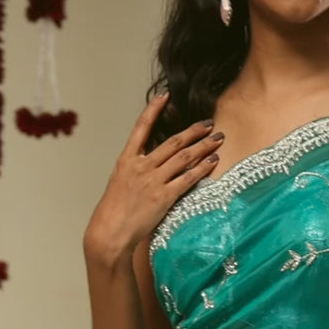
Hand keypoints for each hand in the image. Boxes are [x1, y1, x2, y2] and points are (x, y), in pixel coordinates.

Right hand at [83, 91, 223, 260]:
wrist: (110, 232)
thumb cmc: (114, 211)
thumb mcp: (120, 183)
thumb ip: (136, 170)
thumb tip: (154, 162)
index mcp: (127, 160)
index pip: (141, 128)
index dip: (154, 110)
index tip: (166, 96)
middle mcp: (141, 166)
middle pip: (172, 142)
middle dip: (193, 131)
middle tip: (209, 123)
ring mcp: (153, 181)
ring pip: (183, 157)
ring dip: (203, 146)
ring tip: (218, 139)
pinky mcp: (164, 197)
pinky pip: (187, 179)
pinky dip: (202, 168)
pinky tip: (213, 161)